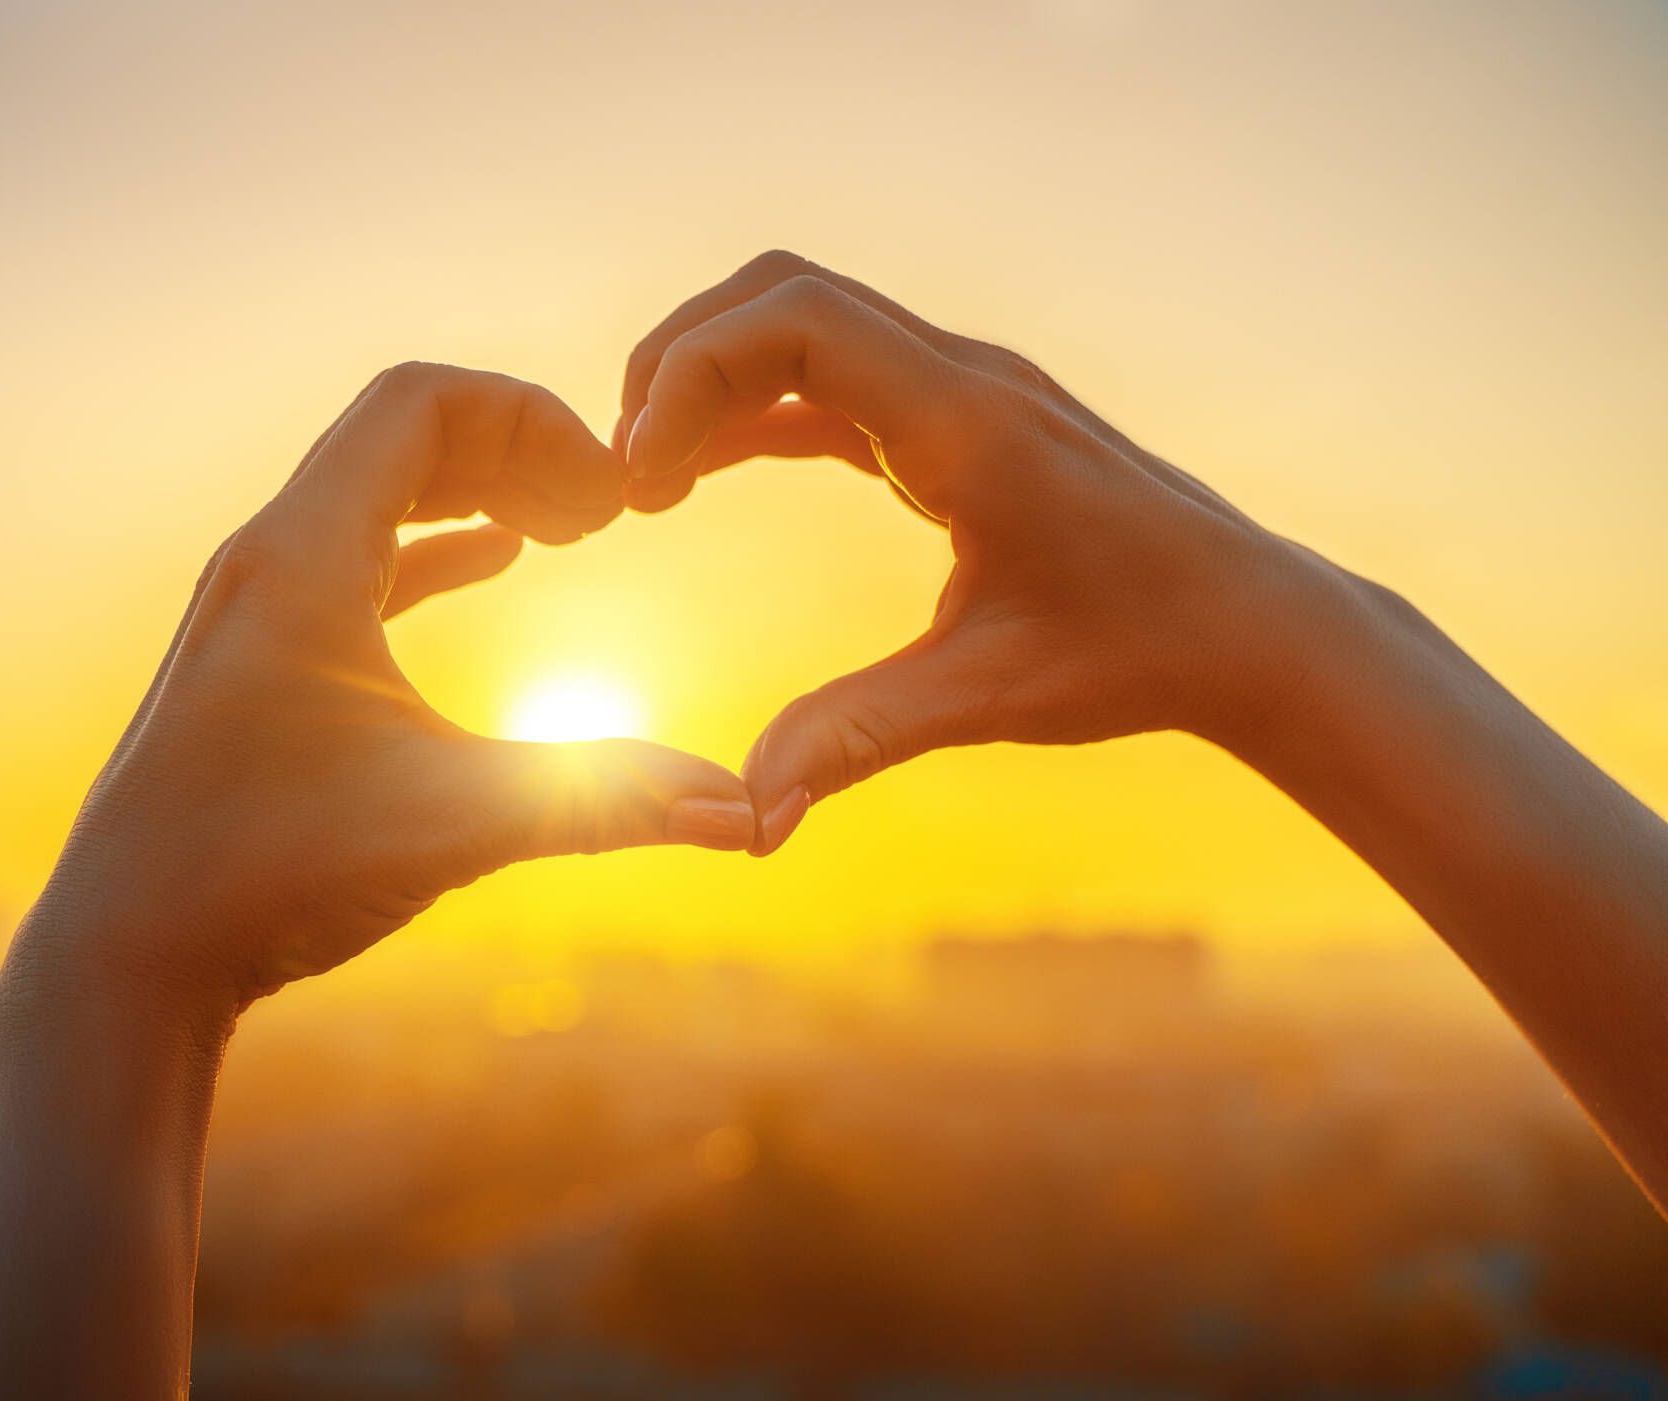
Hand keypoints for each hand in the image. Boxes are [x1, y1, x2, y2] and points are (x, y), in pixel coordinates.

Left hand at [34, 362, 756, 1014]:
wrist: (121, 957)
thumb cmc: (262, 876)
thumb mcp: (450, 823)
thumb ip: (598, 801)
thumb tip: (744, 814)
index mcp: (301, 558)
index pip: (420, 402)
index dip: (531, 418)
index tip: (608, 494)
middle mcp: (263, 563)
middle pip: (399, 435)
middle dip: (515, 449)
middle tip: (606, 511)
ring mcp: (250, 614)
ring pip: (374, 497)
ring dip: (474, 494)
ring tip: (570, 530)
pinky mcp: (252, 667)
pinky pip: (355, 560)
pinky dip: (434, 548)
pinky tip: (498, 567)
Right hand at [618, 251, 1349, 852]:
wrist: (1251, 624)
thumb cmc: (1137, 653)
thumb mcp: (989, 700)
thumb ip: (857, 740)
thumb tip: (748, 816)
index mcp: (965, 424)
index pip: (795, 321)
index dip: (690, 375)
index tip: (641, 478)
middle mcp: (960, 380)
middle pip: (779, 294)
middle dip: (679, 362)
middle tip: (625, 471)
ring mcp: (961, 390)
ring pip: (801, 320)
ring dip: (711, 378)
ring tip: (646, 481)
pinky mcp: (958, 419)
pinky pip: (831, 377)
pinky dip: (753, 410)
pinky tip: (700, 478)